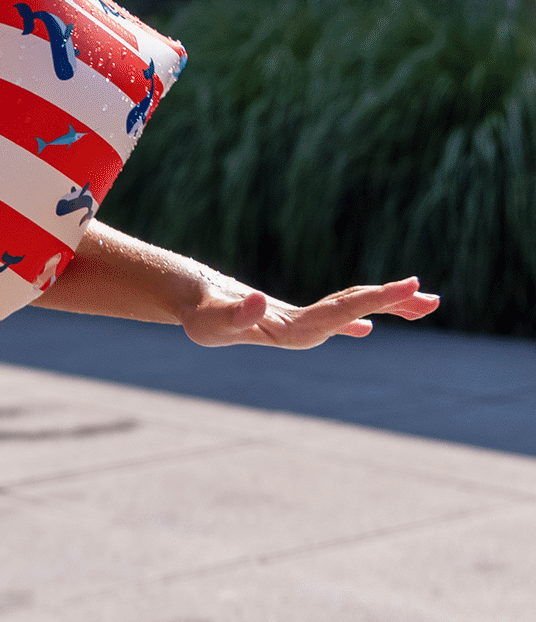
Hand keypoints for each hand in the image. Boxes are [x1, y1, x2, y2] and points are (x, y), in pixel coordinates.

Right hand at [183, 273, 439, 349]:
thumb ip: (235, 313)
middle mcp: (302, 332)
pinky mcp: (294, 319)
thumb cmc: (197, 312)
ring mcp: (300, 326)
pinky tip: (367, 328)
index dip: (375, 300)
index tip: (408, 287)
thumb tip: (260, 302)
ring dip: (384, 306)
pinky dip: (355, 313)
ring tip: (422, 303)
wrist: (188, 310)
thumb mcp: (210, 314)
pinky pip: (332, 312)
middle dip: (393, 306)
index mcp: (291, 333)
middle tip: (433, 300)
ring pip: (348, 311)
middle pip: (354, 313)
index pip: (340, 313)